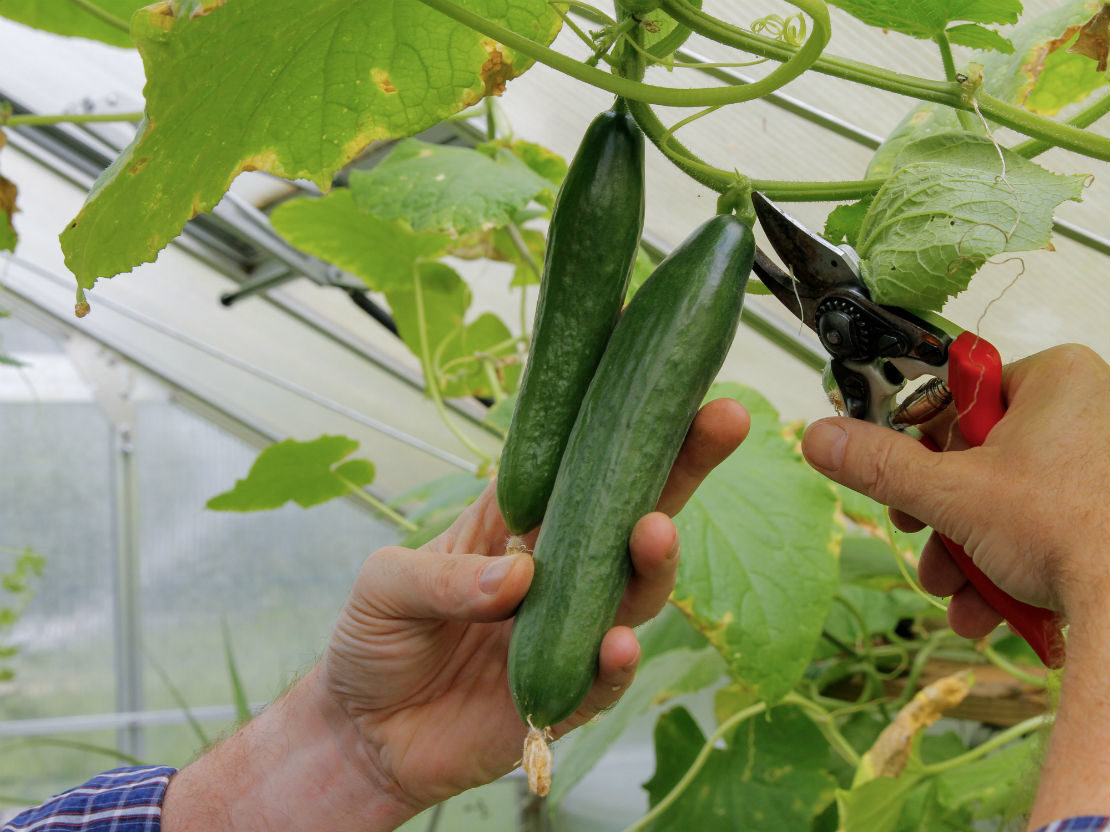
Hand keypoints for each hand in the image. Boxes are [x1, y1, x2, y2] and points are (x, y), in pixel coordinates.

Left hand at [321, 397, 748, 814]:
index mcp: (518, 525)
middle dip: (681, 466)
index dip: (622, 422)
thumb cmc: (374, 641)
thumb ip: (445, 578)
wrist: (364, 735)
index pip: (580, 464)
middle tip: (721, 422)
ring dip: (653, 561)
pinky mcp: (566, 698)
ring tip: (653, 531)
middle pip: (631, 513)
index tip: (666, 379)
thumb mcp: (386, 586)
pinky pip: (603, 679)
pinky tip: (619, 644)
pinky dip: (614, 662)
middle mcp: (557, 572)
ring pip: (634, 591)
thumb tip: (520, 575)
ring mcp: (568, 634)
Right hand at [800, 344, 1109, 637]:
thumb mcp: (952, 495)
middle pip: (978, 459)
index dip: (922, 447)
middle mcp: (1087, 412)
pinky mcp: (1104, 512)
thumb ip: (881, 465)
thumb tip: (821, 437)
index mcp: (1056, 380)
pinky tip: (987, 607)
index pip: (958, 398)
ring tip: (953, 592)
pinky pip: (1042, 529)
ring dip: (966, 555)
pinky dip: (1008, 570)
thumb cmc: (1073, 533)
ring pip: (1007, 503)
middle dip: (942, 519)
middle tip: (922, 538)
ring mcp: (1100, 465)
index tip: (906, 483)